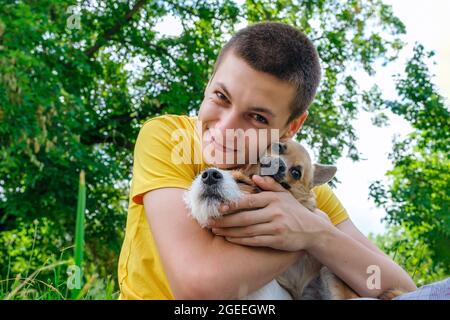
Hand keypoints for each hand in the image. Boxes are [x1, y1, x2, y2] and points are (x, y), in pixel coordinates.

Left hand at [207, 175, 331, 250]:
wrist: (313, 230)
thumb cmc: (295, 211)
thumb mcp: (285, 195)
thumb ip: (270, 185)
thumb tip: (255, 176)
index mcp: (273, 199)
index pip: (249, 201)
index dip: (232, 205)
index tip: (218, 207)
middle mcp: (275, 212)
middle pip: (244, 217)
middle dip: (225, 220)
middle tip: (210, 221)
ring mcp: (276, 227)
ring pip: (247, 230)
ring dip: (229, 231)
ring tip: (216, 230)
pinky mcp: (277, 240)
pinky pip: (255, 241)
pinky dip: (240, 240)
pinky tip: (230, 239)